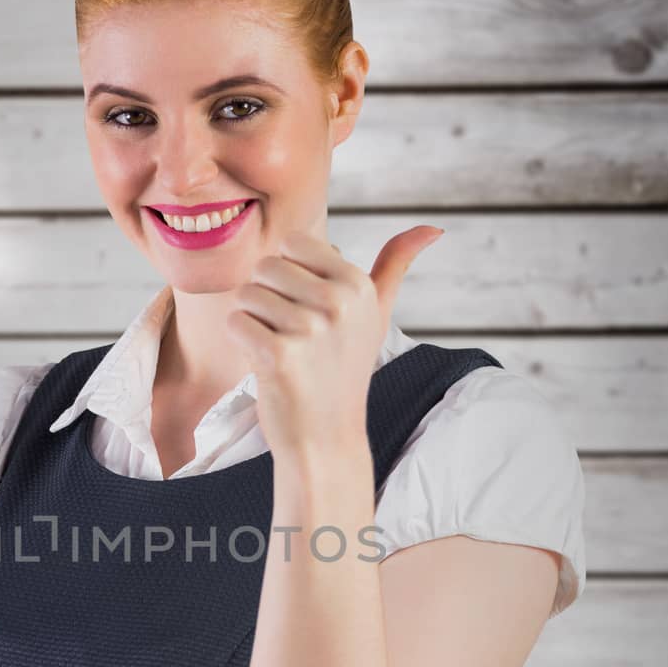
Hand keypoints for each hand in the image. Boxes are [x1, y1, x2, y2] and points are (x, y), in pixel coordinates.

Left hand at [223, 226, 444, 463]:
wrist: (325, 439)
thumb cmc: (343, 372)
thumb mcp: (376, 315)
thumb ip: (395, 266)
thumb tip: (432, 228)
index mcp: (358, 284)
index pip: (292, 243)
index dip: (287, 276)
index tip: (305, 309)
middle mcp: (339, 301)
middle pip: (265, 267)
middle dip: (266, 300)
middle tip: (290, 337)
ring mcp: (310, 328)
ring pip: (246, 294)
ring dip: (251, 323)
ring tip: (280, 350)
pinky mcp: (279, 354)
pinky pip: (235, 322)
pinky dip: (240, 343)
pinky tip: (265, 365)